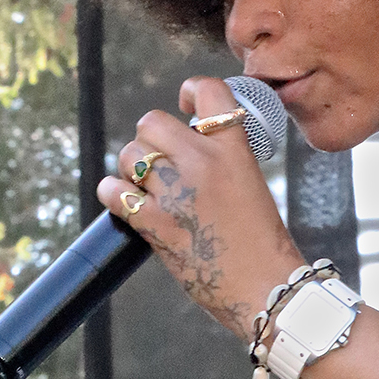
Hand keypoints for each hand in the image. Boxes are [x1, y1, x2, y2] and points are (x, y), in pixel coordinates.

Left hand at [96, 75, 303, 339]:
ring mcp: (177, 193)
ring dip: (132, 168)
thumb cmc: (262, 240)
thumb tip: (186, 144)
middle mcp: (203, 163)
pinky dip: (113, 193)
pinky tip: (122, 199)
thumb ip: (221, 158)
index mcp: (233, 150)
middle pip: (152, 122)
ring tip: (146, 185)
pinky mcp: (155, 224)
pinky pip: (114, 192)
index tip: (185, 105)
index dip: (190, 91)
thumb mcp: (250, 183)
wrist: (265, 287)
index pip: (209, 92)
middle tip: (161, 159)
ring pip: (130, 155)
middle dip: (151, 138)